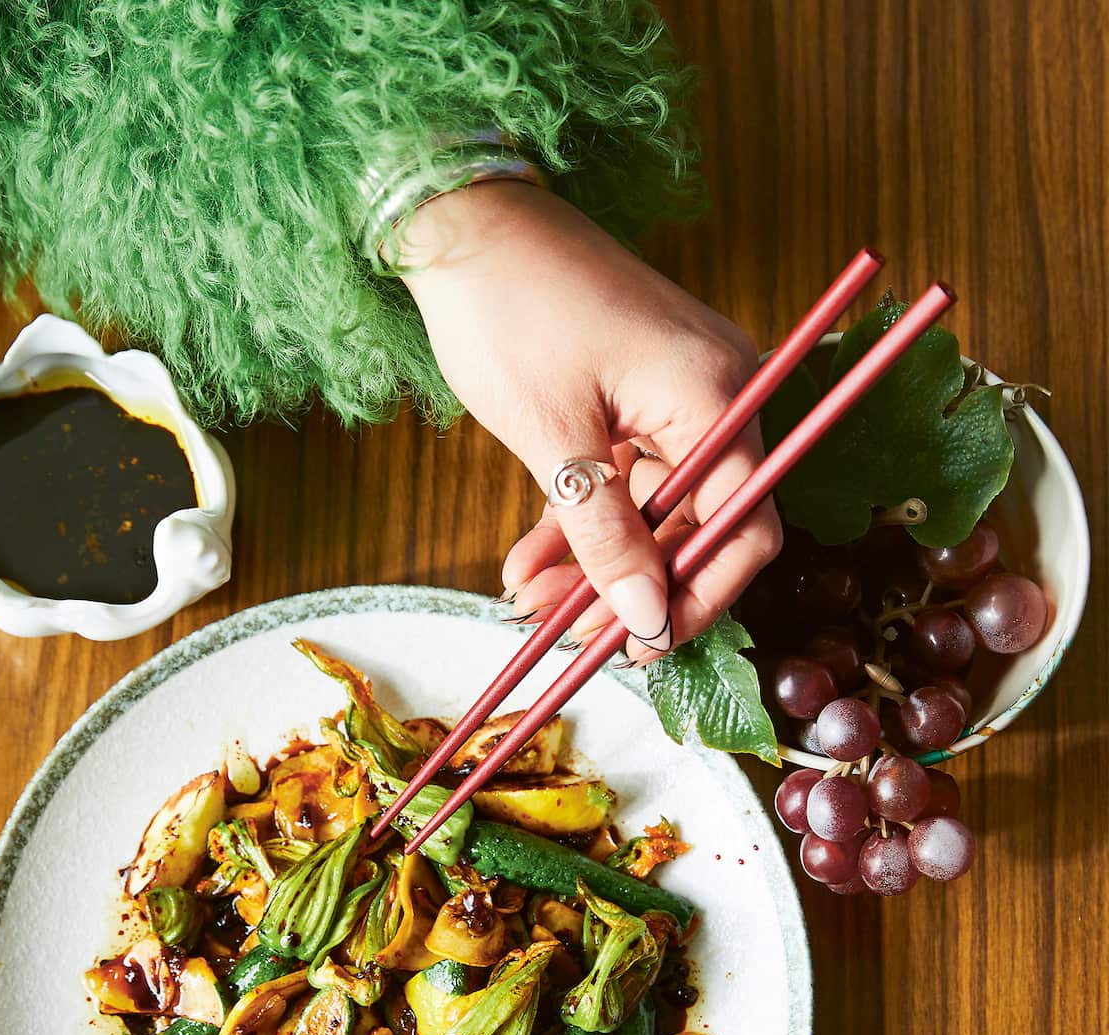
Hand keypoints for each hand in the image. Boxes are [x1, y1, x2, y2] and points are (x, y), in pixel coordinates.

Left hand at [400, 183, 780, 661]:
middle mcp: (716, 395)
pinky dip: (581, 520)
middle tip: (570, 636)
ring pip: (654, 509)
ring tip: (530, 604)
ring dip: (597, 562)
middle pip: (700, 525)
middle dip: (635, 588)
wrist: (461, 219)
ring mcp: (676, 393)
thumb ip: (606, 536)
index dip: (700, 597)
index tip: (644, 644)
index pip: (744, 528)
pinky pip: (624, 477)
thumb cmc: (511, 310)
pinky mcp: (635, 393)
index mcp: (717, 398)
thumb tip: (646, 620)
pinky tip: (529, 565)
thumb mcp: (555, 441)